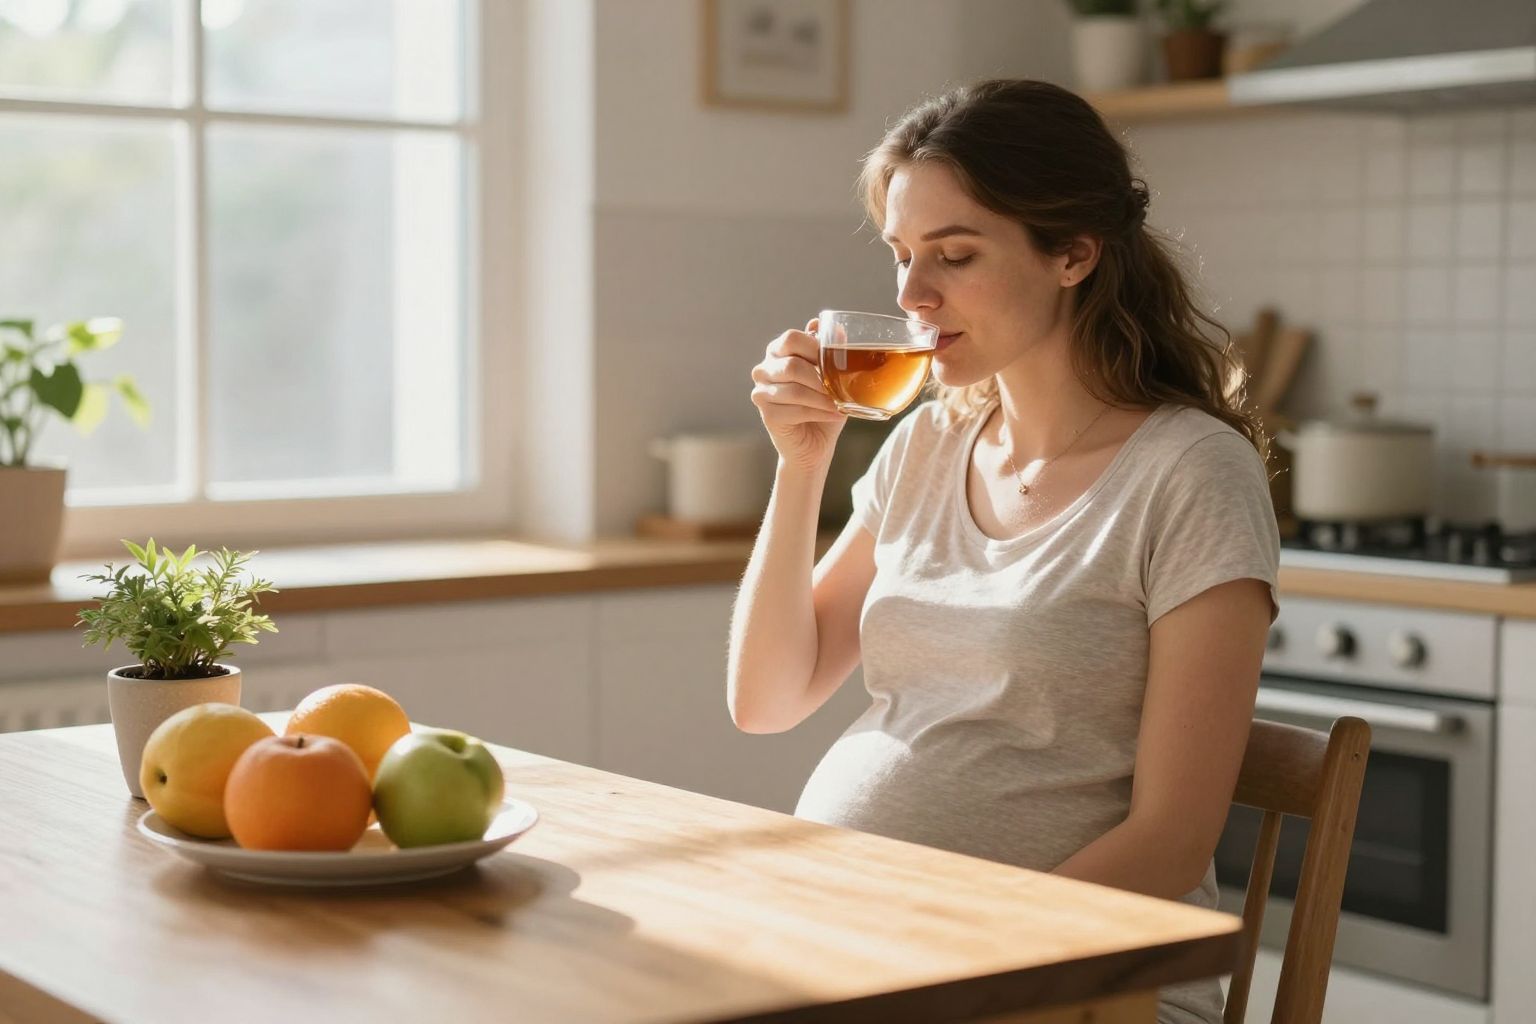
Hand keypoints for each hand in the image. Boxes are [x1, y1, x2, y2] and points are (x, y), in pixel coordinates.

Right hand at [750, 317, 846, 472]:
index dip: (814, 347)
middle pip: (792, 365)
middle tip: (840, 387)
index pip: (791, 338)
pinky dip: (820, 412)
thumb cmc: (824, 402)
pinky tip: (835, 414)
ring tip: (841, 403)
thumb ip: (829, 350)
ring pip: (795, 390)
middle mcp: (764, 369)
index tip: (835, 360)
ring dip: (823, 398)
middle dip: (821, 378)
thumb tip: (832, 327)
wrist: (816, 441)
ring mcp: (761, 393)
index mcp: (777, 351)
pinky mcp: (767, 415)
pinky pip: (796, 410)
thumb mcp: (832, 373)